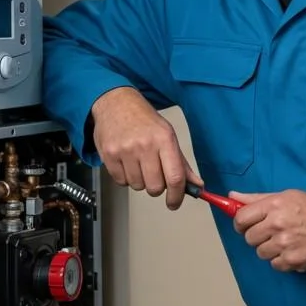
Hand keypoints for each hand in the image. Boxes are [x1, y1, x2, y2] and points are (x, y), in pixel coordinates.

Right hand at [90, 87, 200, 208]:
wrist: (115, 102)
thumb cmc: (144, 120)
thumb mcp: (167, 135)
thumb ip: (182, 164)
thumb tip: (197, 185)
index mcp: (164, 139)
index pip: (175, 178)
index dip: (177, 196)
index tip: (174, 202)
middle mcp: (145, 145)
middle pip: (155, 187)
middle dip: (157, 187)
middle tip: (154, 175)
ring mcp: (125, 150)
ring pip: (137, 186)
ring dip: (140, 181)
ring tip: (138, 162)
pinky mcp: (109, 155)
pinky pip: (121, 182)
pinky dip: (125, 177)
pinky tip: (126, 161)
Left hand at [231, 189, 305, 272]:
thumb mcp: (287, 196)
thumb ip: (257, 198)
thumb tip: (232, 196)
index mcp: (273, 205)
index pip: (241, 218)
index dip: (241, 224)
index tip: (247, 226)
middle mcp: (276, 224)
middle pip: (249, 238)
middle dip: (258, 237)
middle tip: (272, 233)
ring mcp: (284, 243)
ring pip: (261, 253)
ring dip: (270, 249)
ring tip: (286, 241)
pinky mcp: (292, 260)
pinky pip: (275, 264)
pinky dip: (282, 260)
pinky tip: (293, 251)